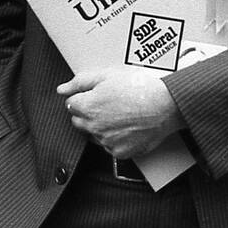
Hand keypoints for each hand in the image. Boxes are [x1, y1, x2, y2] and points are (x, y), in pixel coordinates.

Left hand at [58, 66, 184, 159]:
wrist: (166, 105)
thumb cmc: (140, 87)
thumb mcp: (108, 75)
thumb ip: (80, 81)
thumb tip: (61, 89)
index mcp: (88, 107)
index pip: (71, 104)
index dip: (84, 96)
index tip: (97, 94)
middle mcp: (94, 127)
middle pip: (78, 121)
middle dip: (88, 112)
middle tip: (108, 103)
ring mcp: (107, 142)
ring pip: (93, 134)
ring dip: (100, 126)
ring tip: (120, 113)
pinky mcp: (120, 153)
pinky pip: (109, 146)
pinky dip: (114, 138)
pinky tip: (127, 126)